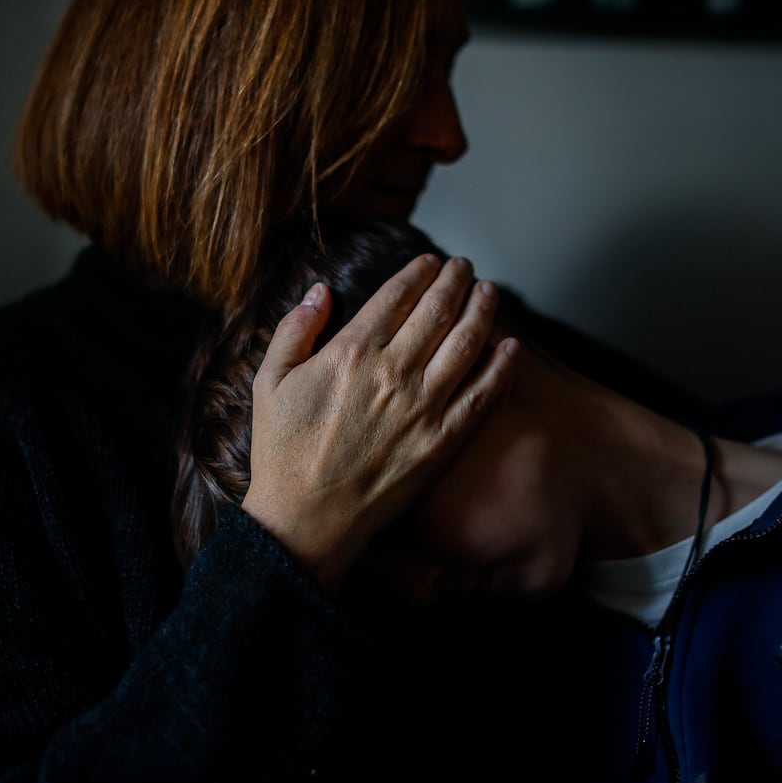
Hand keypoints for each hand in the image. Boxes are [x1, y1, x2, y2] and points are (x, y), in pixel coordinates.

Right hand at [241, 253, 518, 592]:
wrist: (305, 521)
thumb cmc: (283, 453)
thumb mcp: (270, 382)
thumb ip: (295, 329)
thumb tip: (319, 291)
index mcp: (351, 352)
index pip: (397, 296)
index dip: (418, 273)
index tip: (431, 262)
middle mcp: (393, 373)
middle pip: (437, 311)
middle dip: (455, 281)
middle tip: (465, 266)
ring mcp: (423, 407)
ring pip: (466, 344)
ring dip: (483, 311)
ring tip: (490, 292)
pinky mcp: (442, 442)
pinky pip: (482, 396)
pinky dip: (500, 367)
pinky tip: (511, 347)